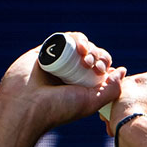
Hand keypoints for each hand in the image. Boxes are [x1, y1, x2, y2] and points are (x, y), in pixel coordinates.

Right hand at [0, 32, 126, 132]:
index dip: (105, 63)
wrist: (25, 105)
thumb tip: (122, 70)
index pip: (99, 67)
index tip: (102, 71)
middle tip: (92, 66)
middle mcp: (69, 72)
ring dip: (88, 47)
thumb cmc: (57, 108)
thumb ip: (111, 89)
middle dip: (97, 56)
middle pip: (91, 54)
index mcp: (80, 85)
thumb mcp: (91, 102)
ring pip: (78, 44)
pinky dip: (75, 38)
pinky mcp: (44, 51)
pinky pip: (63, 38)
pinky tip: (79, 47)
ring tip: (84, 58)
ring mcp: (56, 61)